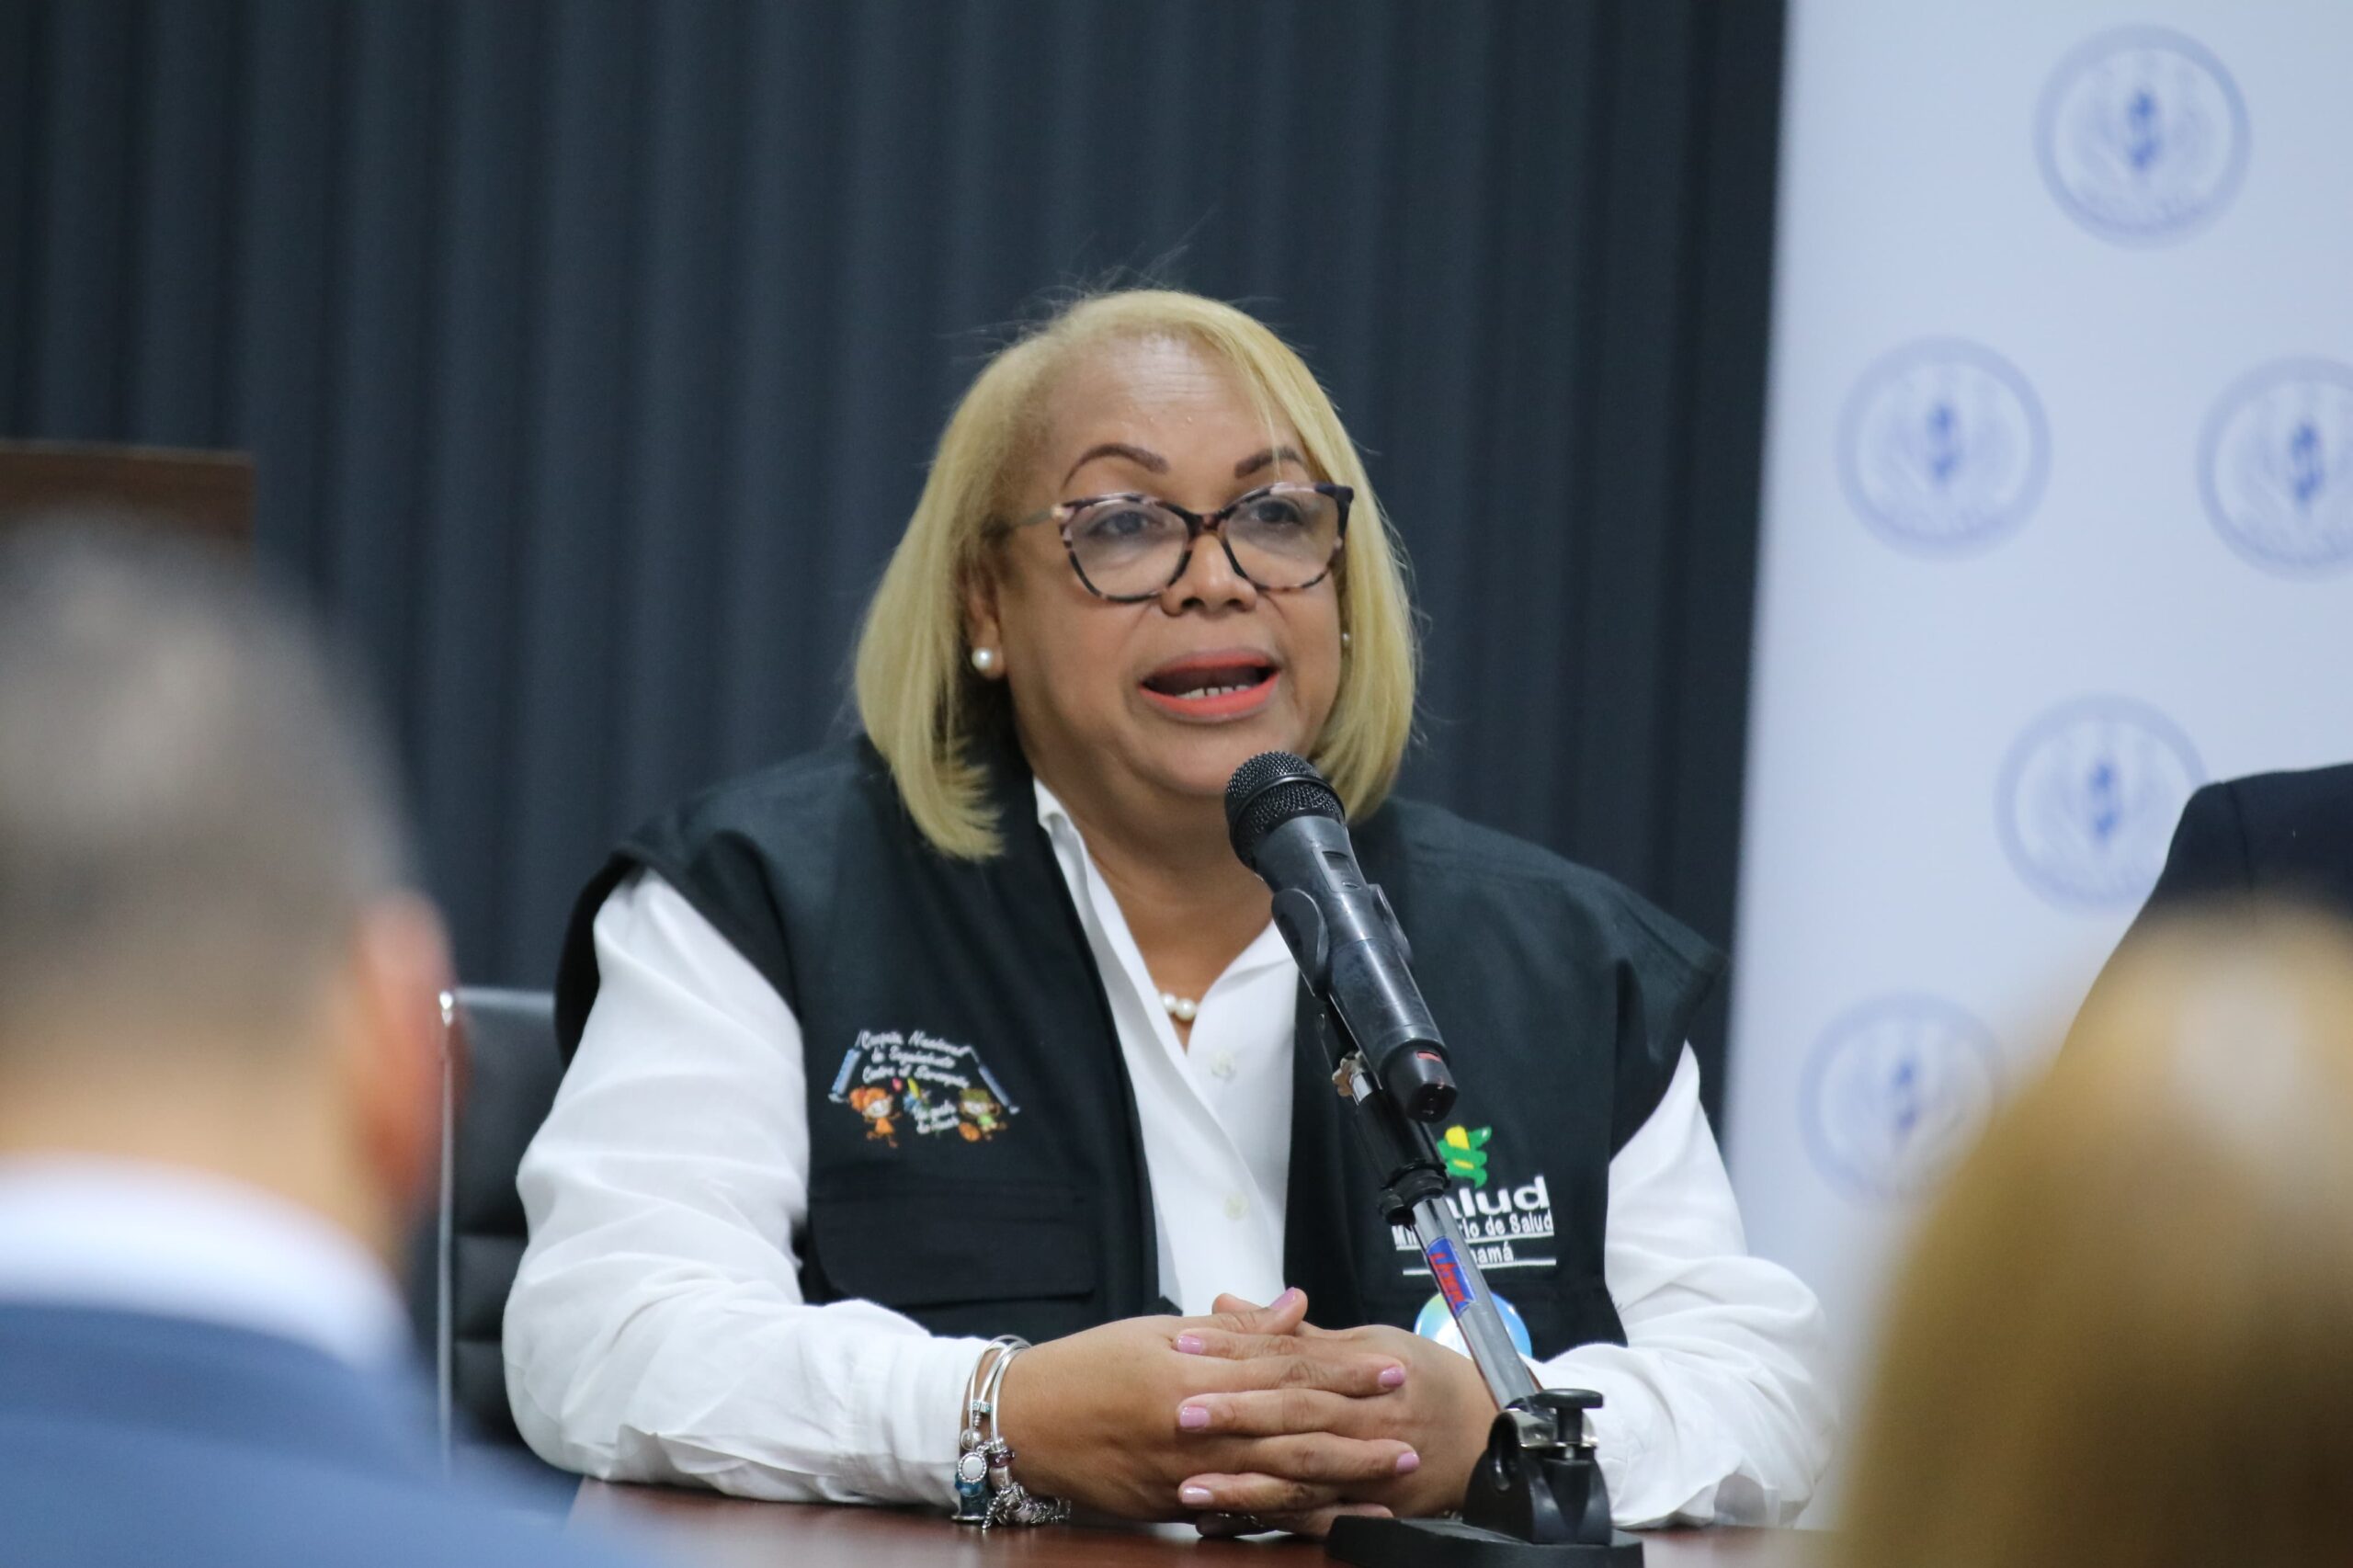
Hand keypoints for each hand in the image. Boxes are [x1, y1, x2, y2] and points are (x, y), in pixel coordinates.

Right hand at [995, 1290, 1417, 1521]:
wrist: (1025, 1423)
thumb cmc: (1089, 1366)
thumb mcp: (1159, 1331)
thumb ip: (1234, 1328)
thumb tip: (1295, 1305)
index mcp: (1195, 1374)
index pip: (1284, 1369)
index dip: (1341, 1369)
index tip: (1387, 1367)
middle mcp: (1196, 1429)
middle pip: (1292, 1431)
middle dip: (1356, 1434)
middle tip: (1409, 1436)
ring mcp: (1188, 1475)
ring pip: (1277, 1481)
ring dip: (1339, 1484)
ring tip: (1389, 1484)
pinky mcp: (1176, 1506)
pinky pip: (1245, 1514)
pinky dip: (1292, 1518)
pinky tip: (1329, 1520)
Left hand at [1170, 1293, 1498, 1534]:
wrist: (1489, 1433)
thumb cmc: (1427, 1379)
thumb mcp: (1370, 1341)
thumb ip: (1293, 1331)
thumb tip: (1227, 1301)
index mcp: (1368, 1368)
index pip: (1293, 1357)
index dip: (1238, 1350)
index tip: (1187, 1346)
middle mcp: (1370, 1418)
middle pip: (1298, 1414)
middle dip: (1238, 1413)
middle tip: (1182, 1413)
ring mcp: (1372, 1468)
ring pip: (1304, 1475)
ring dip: (1245, 1482)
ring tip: (1191, 1483)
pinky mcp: (1373, 1508)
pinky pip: (1316, 1519)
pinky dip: (1272, 1521)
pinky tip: (1228, 1520)